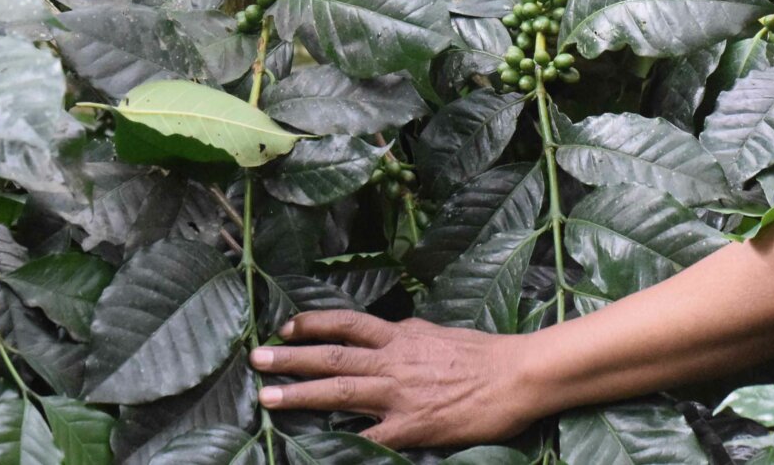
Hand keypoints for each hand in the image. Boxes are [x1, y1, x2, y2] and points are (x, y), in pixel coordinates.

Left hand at [250, 309, 539, 448]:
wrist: (517, 376)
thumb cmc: (484, 354)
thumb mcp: (440, 332)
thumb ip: (409, 334)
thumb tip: (390, 329)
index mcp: (401, 336)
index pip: (348, 323)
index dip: (314, 323)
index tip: (287, 326)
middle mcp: (393, 361)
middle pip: (332, 356)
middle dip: (290, 357)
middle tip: (256, 358)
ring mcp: (399, 394)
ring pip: (340, 392)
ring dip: (300, 394)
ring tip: (267, 396)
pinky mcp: (412, 426)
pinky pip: (369, 438)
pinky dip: (343, 444)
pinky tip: (318, 451)